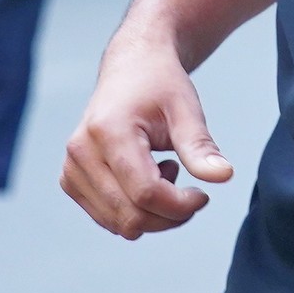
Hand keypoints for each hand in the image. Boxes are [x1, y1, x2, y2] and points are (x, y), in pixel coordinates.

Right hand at [62, 33, 234, 238]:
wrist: (131, 68)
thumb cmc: (159, 85)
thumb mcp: (186, 109)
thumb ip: (200, 146)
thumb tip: (224, 176)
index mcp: (108, 130)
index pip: (145, 193)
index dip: (181, 205)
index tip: (203, 195)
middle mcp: (81, 152)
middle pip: (130, 216)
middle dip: (169, 216)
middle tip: (190, 190)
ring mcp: (71, 168)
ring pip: (119, 224)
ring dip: (151, 213)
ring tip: (163, 172)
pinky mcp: (70, 180)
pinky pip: (107, 218)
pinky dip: (133, 211)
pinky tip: (145, 178)